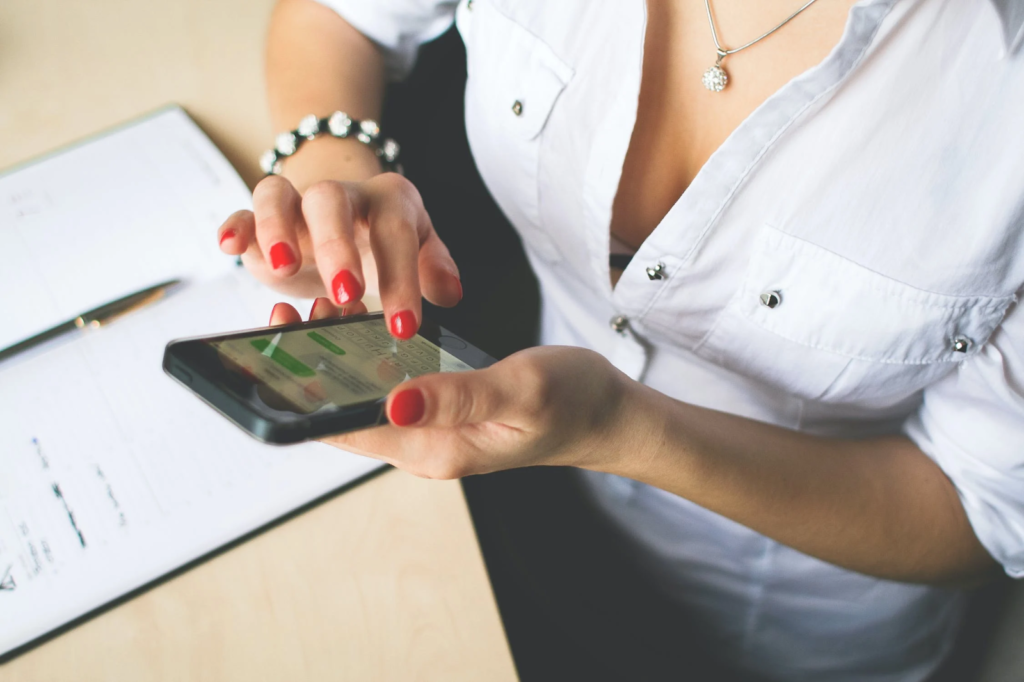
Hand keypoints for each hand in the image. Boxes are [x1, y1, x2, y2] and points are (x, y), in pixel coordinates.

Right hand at [218, 173, 461, 339]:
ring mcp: (296, 204)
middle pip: (332, 203)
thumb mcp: (418, 252)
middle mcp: (342, 195)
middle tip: (345, 294)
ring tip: (282, 265)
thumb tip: (450, 293)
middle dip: (338, 248)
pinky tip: (230, 245)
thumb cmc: (385, 240)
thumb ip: (433, 268)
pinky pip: (243, 211)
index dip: (401, 279)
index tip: (404, 326)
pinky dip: (236, 225)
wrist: (347, 217)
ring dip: (277, 228)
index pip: (396, 234)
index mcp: (389, 202)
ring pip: (278, 195)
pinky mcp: (260, 219)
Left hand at [268, 300, 633, 478]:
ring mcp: (434, 432)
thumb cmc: (574, 402)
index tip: (280, 346)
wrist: (610, 414)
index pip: (351, 428)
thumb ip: (457, 397)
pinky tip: (362, 324)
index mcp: (437, 450)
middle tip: (293, 310)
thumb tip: (392, 403)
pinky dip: (370, 357)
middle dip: (313, 368)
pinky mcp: (445, 413)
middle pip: (349, 414)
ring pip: (368, 397)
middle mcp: (426, 447)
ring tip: (322, 305)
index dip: (307, 391)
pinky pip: (393, 388)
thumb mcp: (519, 390)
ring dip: (339, 359)